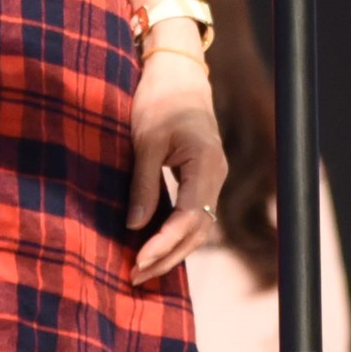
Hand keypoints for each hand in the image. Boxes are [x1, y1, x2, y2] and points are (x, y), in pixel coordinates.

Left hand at [128, 46, 224, 284]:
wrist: (179, 73)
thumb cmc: (160, 100)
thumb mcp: (146, 141)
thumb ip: (143, 185)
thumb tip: (134, 226)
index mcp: (205, 163)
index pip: (188, 217)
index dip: (163, 243)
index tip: (137, 261)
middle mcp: (216, 175)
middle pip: (198, 230)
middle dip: (167, 257)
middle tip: (134, 277)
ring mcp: (214, 177)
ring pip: (199, 227)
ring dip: (173, 251)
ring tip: (142, 271)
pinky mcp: (204, 178)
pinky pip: (195, 215)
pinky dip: (176, 235)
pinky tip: (155, 247)